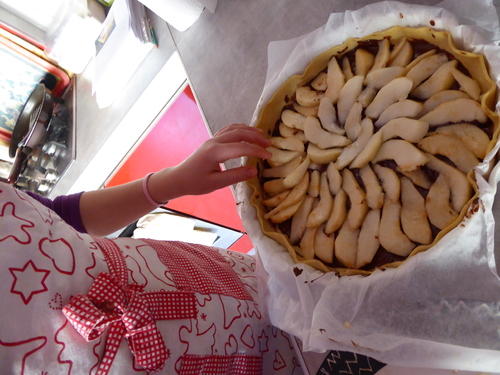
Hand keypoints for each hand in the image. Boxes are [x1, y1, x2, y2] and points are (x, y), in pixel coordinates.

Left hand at [149, 124, 271, 199]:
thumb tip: (254, 170)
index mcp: (214, 153)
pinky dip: (239, 128)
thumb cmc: (196, 183)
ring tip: (262, 136)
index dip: (256, 151)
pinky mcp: (212, 141)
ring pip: (233, 129)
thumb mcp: (216, 184)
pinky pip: (228, 130)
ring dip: (249, 131)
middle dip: (255, 138)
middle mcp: (214, 142)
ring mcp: (212, 140)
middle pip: (239, 134)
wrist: (179, 178)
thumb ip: (235, 176)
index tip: (268, 156)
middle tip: (269, 145)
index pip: (240, 148)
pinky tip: (247, 131)